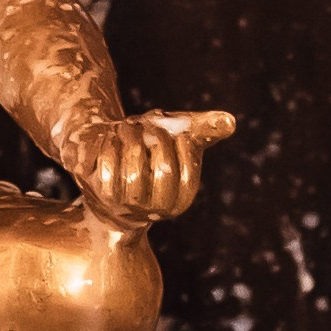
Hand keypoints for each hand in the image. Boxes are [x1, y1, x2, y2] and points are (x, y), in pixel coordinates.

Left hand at [74, 105, 234, 227]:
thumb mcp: (176, 132)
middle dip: (156, 136)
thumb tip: (231, 121)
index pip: (189, 177)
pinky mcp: (99, 192)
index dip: (182, 147)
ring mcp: (124, 204)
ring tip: (125, 128)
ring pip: (135, 171)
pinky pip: (108, 169)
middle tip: (144, 123)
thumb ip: (204, 129)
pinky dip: (109, 145)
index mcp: (176, 200)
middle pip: (164, 171)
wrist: (100, 149)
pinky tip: (108, 141)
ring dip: (130, 136)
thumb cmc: (146, 143)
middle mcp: (152, 209)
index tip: (174, 131)